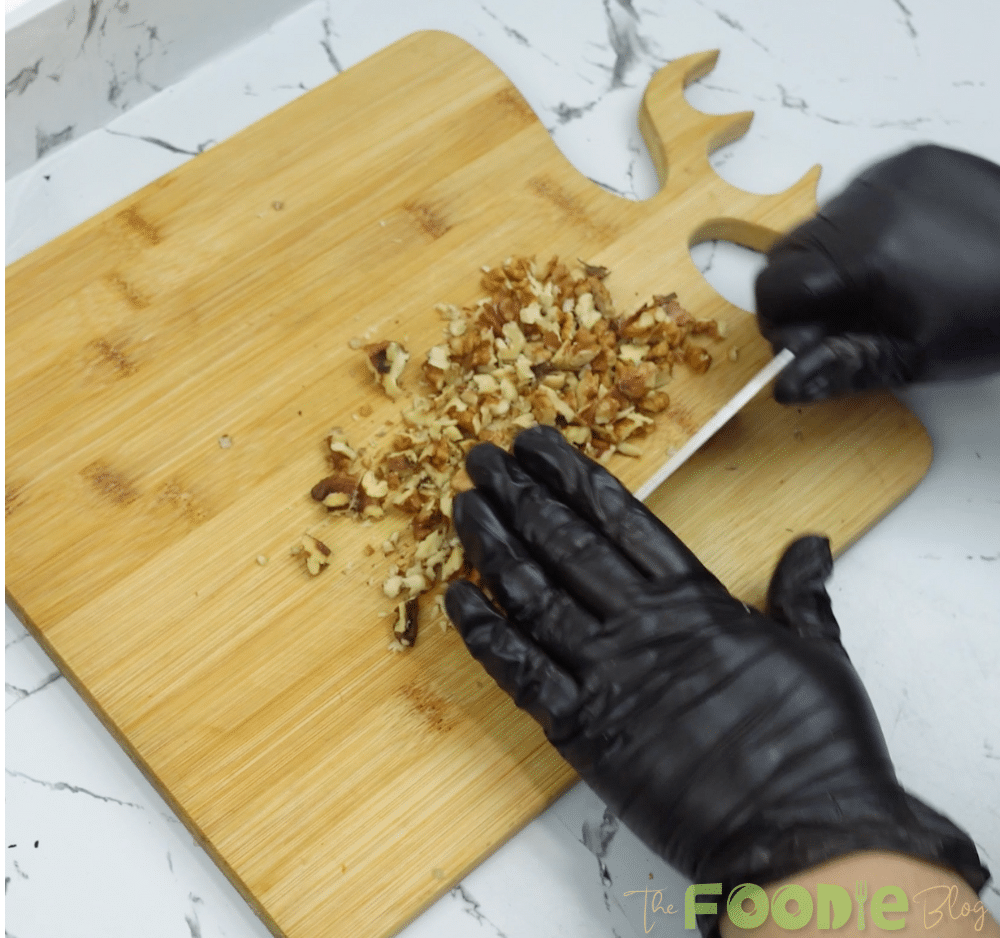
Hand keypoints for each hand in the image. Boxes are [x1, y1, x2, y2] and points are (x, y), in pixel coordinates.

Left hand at [445, 426, 986, 903]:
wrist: (803, 830)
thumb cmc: (817, 747)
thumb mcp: (819, 653)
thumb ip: (799, 595)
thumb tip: (810, 545)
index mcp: (698, 603)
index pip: (623, 521)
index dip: (574, 478)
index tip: (536, 445)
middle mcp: (642, 628)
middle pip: (566, 545)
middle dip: (520, 496)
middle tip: (479, 458)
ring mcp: (607, 676)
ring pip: (533, 595)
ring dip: (493, 547)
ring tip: (463, 505)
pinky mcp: (583, 730)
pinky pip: (519, 671)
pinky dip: (484, 633)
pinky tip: (456, 597)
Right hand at [755, 144, 999, 402]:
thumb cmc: (998, 314)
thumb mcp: (919, 357)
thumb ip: (844, 368)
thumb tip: (786, 382)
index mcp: (861, 260)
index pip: (773, 285)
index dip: (781, 319)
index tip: (808, 339)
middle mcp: (865, 206)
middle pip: (787, 250)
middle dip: (804, 287)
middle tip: (847, 315)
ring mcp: (887, 175)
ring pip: (822, 222)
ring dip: (837, 255)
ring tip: (891, 278)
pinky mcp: (912, 159)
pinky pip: (862, 193)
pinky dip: (871, 223)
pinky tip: (911, 245)